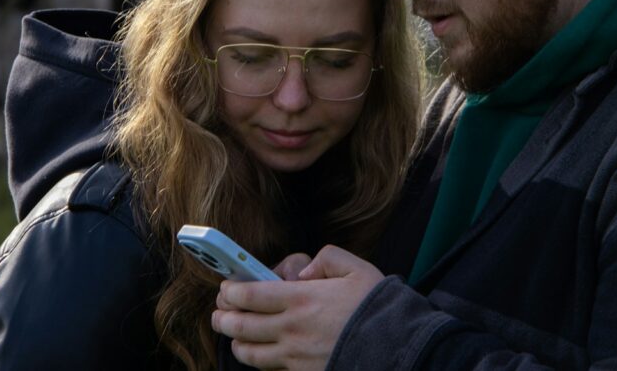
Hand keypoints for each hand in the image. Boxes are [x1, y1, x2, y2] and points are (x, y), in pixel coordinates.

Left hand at [211, 245, 384, 370]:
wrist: (396, 346)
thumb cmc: (376, 305)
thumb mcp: (355, 267)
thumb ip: (325, 258)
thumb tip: (298, 271)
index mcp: (301, 298)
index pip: (249, 294)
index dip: (231, 291)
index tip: (227, 288)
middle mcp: (292, 329)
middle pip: (240, 325)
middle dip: (222, 317)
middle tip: (220, 312)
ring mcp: (295, 356)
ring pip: (249, 353)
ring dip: (235, 341)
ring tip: (233, 333)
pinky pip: (269, 370)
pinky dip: (258, 361)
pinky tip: (260, 353)